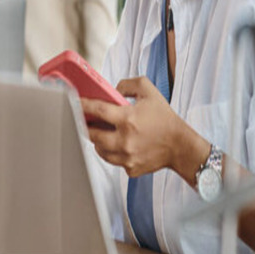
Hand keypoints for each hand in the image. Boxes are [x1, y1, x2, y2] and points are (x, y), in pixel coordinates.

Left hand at [81, 76, 206, 179]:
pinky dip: (113, 153)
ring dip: (98, 141)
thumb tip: (112, 90)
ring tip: (102, 132)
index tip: (75, 102)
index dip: (83, 105)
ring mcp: (126, 157)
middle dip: (86, 126)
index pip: (97, 110)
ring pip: (100, 150)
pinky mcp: (130, 169)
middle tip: (85, 120)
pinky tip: (119, 145)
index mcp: (128, 119)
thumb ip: (128, 84)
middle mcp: (125, 140)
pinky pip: (113, 161)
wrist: (180, 145)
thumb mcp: (149, 91)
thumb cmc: (164, 118)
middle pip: (92, 134)